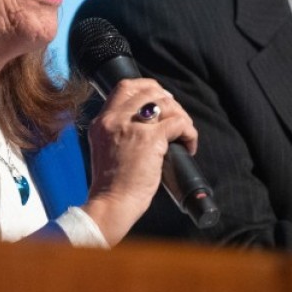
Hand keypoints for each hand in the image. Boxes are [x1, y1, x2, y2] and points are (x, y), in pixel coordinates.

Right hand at [80, 78, 197, 245]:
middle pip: (148, 90)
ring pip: (165, 103)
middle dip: (168, 100)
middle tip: (177, 116)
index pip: (125, 87)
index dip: (147, 88)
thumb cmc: (112, 184)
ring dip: (181, 116)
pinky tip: (189, 146)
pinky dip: (189, 133)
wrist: (111, 203)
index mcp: (102, 121)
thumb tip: (147, 121)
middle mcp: (114, 119)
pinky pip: (178, 123)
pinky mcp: (149, 139)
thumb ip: (118, 131)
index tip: (160, 98)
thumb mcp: (105, 148)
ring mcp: (131, 127)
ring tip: (184, 134)